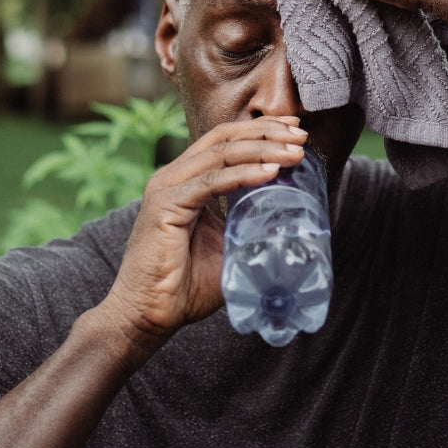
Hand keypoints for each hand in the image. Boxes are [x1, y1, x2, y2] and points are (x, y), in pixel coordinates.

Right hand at [97, 117, 305, 355]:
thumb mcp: (227, 246)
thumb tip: (289, 221)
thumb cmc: (184, 287)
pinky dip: (243, 174)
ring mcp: (167, 188)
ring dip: (262, 149)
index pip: (226, 140)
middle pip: (225, 138)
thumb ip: (248, 226)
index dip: (260, 130)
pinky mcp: (164, 206)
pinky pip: (211, 182)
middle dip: (267, 132)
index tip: (295, 130)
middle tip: (301, 136)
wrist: (146, 317)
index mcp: (186, 180)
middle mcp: (173, 176)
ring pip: (221, 154)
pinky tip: (270, 173)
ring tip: (294, 153)